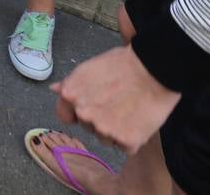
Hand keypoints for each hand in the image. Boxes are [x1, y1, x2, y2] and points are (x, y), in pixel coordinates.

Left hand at [52, 45, 180, 154]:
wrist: (155, 69)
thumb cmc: (123, 64)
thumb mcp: (88, 68)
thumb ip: (71, 83)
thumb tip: (54, 89)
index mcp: (70, 95)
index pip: (65, 116)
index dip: (77, 113)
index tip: (91, 108)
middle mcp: (84, 114)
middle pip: (88, 127)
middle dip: (99, 119)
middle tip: (117, 103)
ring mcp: (105, 130)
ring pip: (107, 138)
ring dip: (116, 130)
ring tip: (130, 109)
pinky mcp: (127, 141)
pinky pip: (126, 146)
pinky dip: (133, 137)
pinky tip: (139, 120)